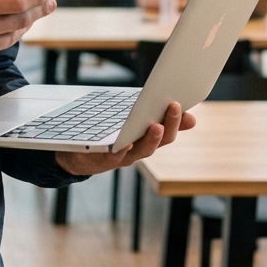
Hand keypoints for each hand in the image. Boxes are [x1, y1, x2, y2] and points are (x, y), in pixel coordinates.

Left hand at [54, 102, 195, 176]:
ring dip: (150, 139)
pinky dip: (121, 150)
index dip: (180, 123)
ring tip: (157, 125)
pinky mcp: (101, 160)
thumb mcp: (125, 122)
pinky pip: (113, 157)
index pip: (168, 131)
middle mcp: (136, 150)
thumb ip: (148, 114)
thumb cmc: (104, 135)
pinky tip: (127, 141)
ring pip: (140, 151)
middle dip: (169, 124)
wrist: (75, 155)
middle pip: (159, 141)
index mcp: (144, 138)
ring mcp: (121, 157)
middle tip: (174, 106)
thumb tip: (177, 108)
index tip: (191, 113)